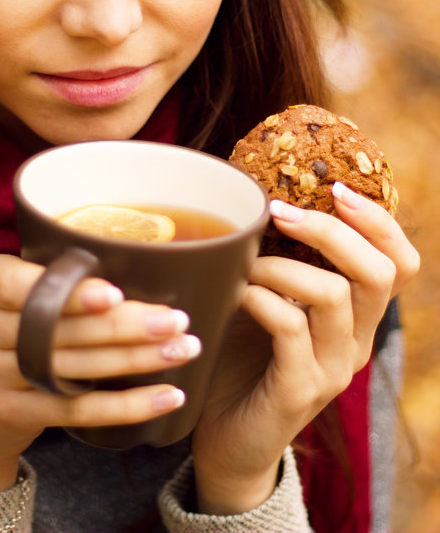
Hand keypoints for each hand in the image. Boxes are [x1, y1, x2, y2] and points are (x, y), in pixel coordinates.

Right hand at [0, 255, 199, 494]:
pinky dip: (127, 406)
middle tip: (177, 319)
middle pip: (61, 329)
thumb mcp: (8, 293)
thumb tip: (143, 258)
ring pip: (76, 369)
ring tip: (184, 348)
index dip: (68, 292)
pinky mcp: (14, 415)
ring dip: (137, 359)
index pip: (19, 285)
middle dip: (125, 325)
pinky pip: (77, 411)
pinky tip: (167, 397)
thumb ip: (50, 278)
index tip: (115, 293)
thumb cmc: (6, 328)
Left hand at [191, 182, 419, 513]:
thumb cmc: (243, 357)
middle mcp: (356, 341)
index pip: (399, 263)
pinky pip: (290, 328)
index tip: (336, 188)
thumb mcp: (270, 299)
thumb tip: (262, 194)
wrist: (228, 438)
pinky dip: (261, 298)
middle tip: (282, 211)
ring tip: (244, 261)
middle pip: (378, 273)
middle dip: (331, 231)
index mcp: (358, 316)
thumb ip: (281, 259)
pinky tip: (235, 292)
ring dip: (281, 265)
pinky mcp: (300, 391)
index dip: (379, 222)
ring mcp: (333, 370)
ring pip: (332, 295)